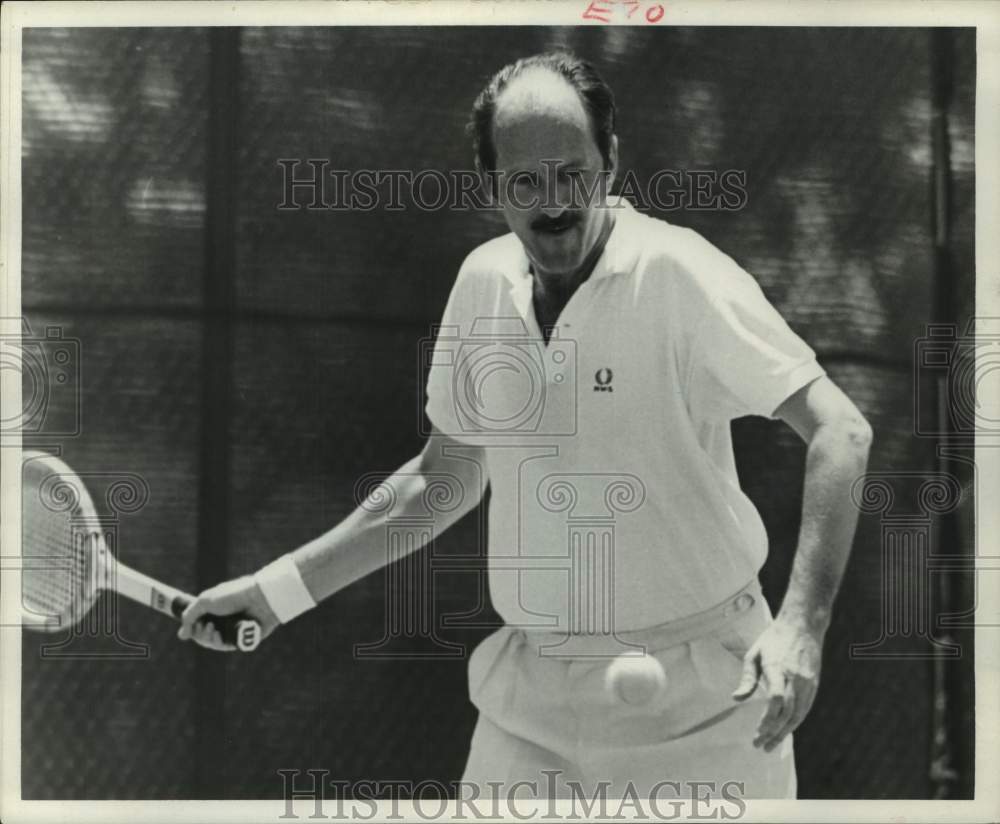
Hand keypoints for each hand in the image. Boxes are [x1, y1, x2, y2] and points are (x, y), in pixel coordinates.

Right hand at [177, 575, 280, 651]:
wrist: (259, 598)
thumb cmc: (233, 596)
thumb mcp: (206, 601)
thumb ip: (190, 615)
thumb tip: (182, 634)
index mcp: (216, 610)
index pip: (198, 625)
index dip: (192, 628)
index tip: (192, 625)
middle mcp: (224, 621)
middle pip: (204, 636)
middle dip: (200, 634)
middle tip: (205, 625)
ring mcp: (233, 630)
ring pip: (215, 643)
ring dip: (208, 638)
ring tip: (212, 629)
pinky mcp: (243, 639)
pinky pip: (227, 646)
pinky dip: (219, 643)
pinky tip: (218, 636)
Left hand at [731, 616, 823, 751]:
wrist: (803, 626)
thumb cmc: (773, 639)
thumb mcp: (754, 654)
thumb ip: (747, 678)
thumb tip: (736, 699)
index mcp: (778, 668)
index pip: (775, 700)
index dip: (767, 720)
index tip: (757, 734)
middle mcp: (795, 678)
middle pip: (786, 713)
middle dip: (773, 732)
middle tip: (760, 745)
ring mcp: (807, 683)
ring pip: (798, 715)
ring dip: (784, 733)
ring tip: (771, 745)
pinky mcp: (814, 685)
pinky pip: (805, 709)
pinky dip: (795, 723)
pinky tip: (785, 731)